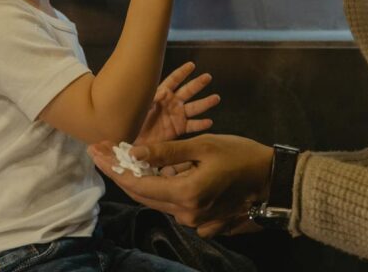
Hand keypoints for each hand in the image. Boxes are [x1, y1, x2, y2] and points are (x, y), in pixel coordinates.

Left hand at [89, 135, 273, 236]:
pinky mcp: (201, 220)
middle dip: (119, 172)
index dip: (113, 167)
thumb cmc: (241, 155)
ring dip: (137, 180)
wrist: (272, 179)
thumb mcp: (204, 146)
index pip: (137, 184)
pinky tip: (149, 171)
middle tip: (100, 152)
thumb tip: (133, 153)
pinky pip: (171, 204)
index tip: (95, 151)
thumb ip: (167, 152)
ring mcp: (194, 220)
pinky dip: (158, 188)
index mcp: (186, 194)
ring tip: (118, 157)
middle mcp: (186, 213)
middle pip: (142, 195)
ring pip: (155, 199)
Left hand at [134, 61, 219, 145]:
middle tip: (208, 77)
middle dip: (198, 84)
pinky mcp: (179, 129)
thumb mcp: (139, 107)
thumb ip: (151, 98)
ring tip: (216, 98)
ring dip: (205, 103)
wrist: (132, 141)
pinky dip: (201, 124)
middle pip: (187, 91)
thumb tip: (163, 91)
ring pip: (194, 107)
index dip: (182, 72)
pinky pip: (192, 125)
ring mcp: (177, 115)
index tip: (191, 65)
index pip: (173, 80)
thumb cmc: (132, 121)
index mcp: (161, 95)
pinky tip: (209, 122)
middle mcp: (172, 103)